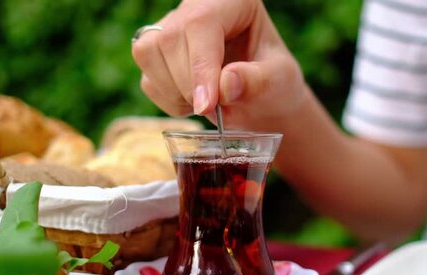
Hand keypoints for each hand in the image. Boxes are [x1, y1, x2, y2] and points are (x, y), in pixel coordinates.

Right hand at [131, 0, 308, 130]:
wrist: (263, 98)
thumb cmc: (274, 82)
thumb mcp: (279, 81)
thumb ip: (258, 82)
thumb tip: (226, 84)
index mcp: (232, 0)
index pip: (202, 23)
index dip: (200, 66)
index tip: (208, 105)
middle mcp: (195, 6)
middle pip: (170, 39)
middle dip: (189, 85)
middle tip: (215, 111)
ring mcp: (170, 27)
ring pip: (149, 55)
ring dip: (176, 94)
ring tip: (208, 105)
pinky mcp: (154, 53)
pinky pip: (147, 79)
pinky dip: (169, 102)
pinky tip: (194, 103)